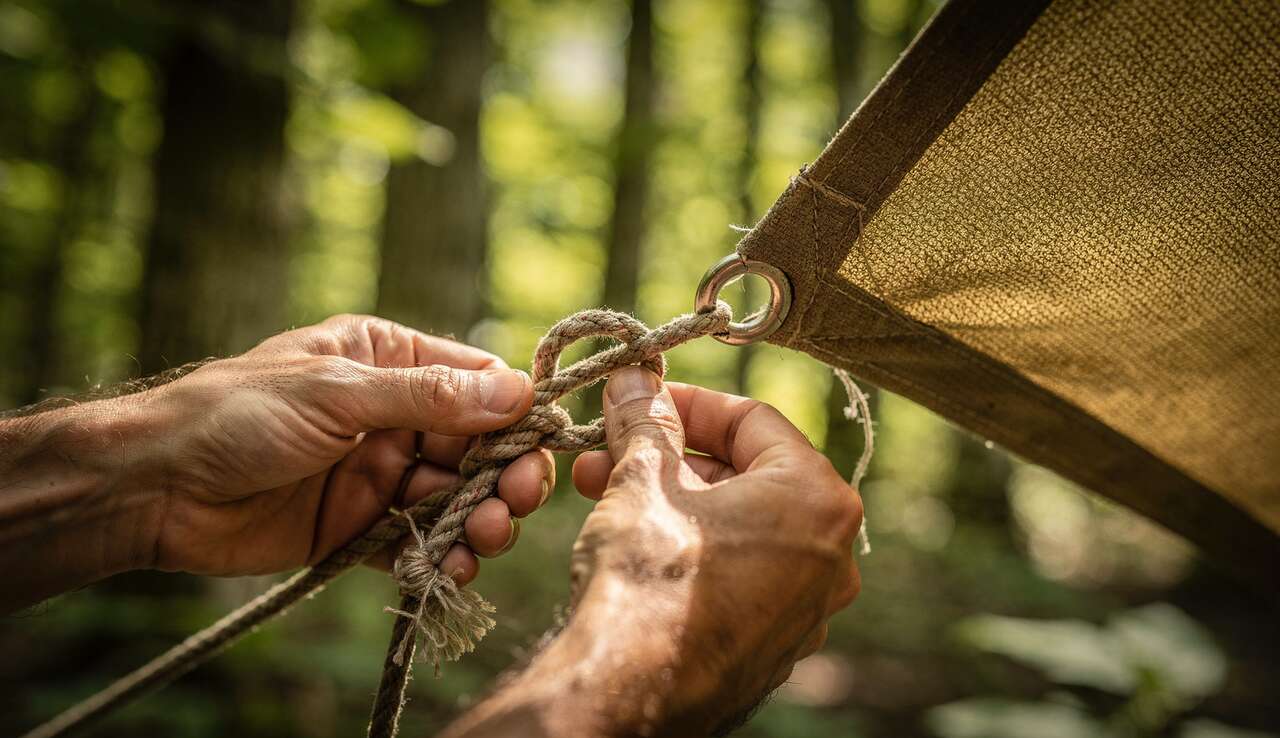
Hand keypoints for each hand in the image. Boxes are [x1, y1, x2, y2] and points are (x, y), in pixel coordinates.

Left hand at [143, 315, 553, 577]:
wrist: (154, 487)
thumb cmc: (237, 413)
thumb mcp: (337, 391)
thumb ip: (427, 397)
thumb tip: (518, 393)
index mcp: (387, 359)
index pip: (475, 383)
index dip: (513, 413)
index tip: (539, 442)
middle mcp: (392, 415)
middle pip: (476, 446)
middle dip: (503, 474)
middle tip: (515, 501)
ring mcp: (377, 473)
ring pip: (455, 498)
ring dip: (480, 519)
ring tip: (487, 538)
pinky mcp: (359, 528)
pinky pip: (418, 542)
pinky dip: (442, 556)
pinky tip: (454, 567)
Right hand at [443, 368, 860, 737]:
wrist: (628, 698)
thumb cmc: (648, 580)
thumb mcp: (642, 480)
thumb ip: (646, 420)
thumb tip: (635, 378)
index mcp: (820, 500)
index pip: (753, 419)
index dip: (687, 402)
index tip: (639, 398)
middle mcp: (832, 555)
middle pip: (748, 473)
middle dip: (671, 456)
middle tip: (610, 449)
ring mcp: (807, 609)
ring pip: (740, 525)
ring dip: (674, 500)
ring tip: (606, 492)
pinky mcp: (774, 646)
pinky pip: (739, 574)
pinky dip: (693, 549)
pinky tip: (637, 545)